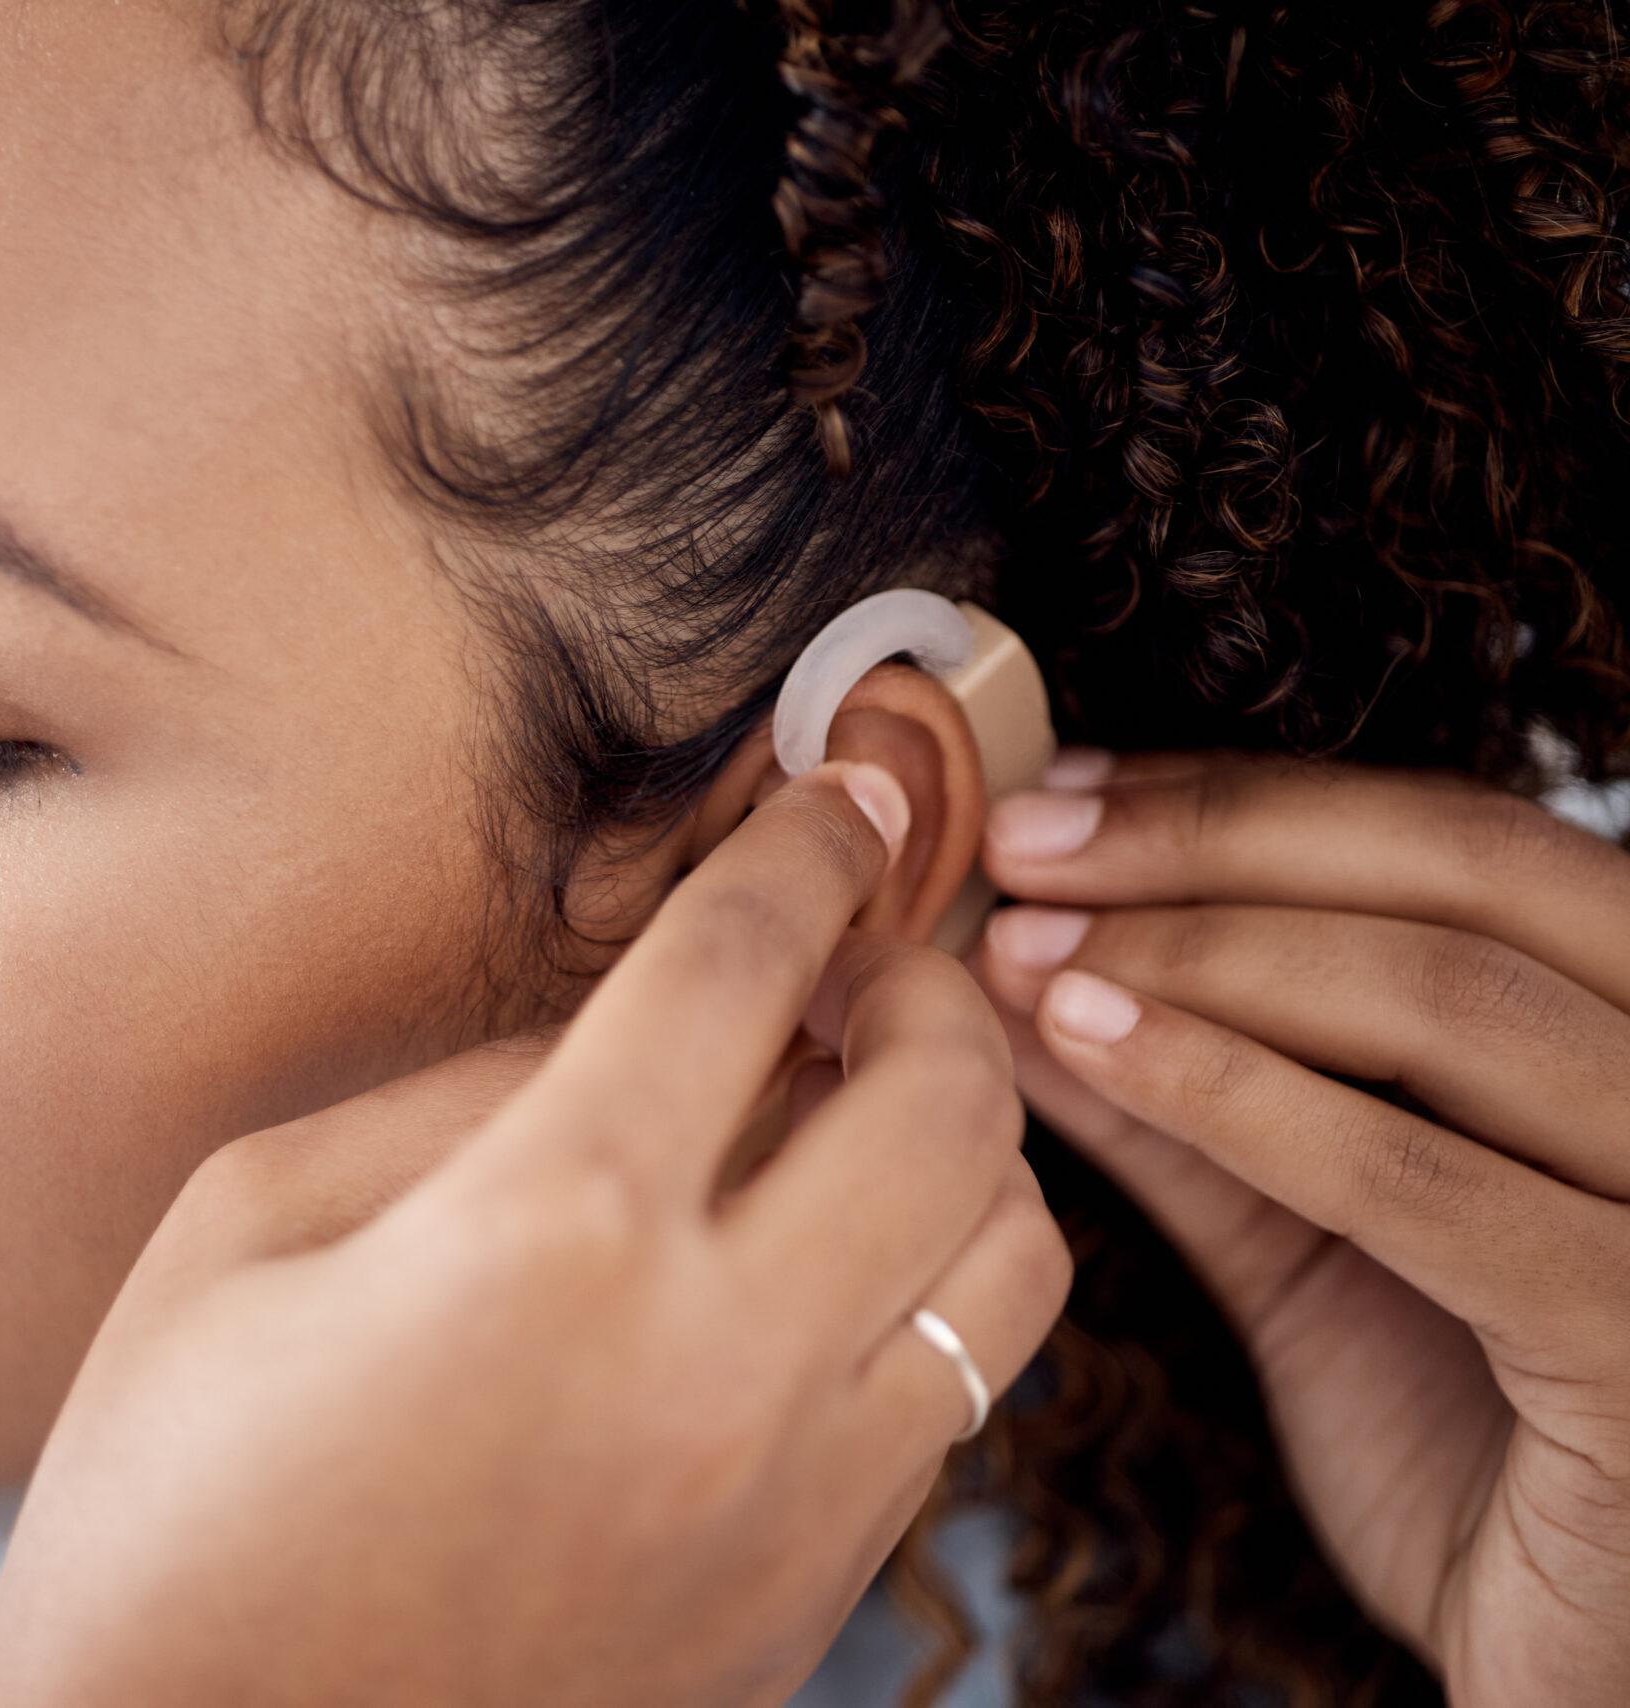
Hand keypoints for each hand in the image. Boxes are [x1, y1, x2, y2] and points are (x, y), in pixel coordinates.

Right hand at [0, 765, 1071, 1707]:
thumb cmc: (173, 1502)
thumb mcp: (250, 1228)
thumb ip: (458, 1094)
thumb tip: (618, 1033)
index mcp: (549, 1231)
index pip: (746, 968)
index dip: (808, 849)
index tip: (845, 794)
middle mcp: (713, 1360)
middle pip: (948, 1104)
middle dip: (931, 986)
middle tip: (869, 955)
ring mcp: (788, 1499)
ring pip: (1008, 1264)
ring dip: (964, 1153)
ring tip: (862, 1119)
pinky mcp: (806, 1599)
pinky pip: (947, 1402)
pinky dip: (918, 1297)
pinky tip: (815, 1281)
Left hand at [976, 752, 1629, 1707]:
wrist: (1582, 1678)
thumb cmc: (1472, 1450)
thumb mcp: (1321, 1247)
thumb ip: (1200, 1113)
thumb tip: (1022, 971)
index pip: (1461, 842)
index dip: (1249, 803)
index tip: (1058, 798)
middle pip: (1472, 873)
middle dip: (1218, 843)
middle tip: (1020, 848)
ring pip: (1453, 1003)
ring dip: (1205, 956)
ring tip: (1024, 952)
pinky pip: (1430, 1188)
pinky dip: (1243, 1099)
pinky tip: (1090, 1047)